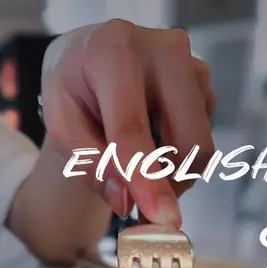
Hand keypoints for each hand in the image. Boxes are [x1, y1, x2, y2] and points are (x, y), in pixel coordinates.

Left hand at [41, 20, 215, 227]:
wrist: (91, 58)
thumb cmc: (75, 91)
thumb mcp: (61, 126)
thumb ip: (89, 165)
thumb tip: (126, 202)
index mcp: (114, 51)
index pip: (132, 129)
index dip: (147, 179)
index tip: (162, 218)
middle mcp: (163, 49)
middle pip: (187, 143)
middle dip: (167, 183)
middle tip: (138, 199)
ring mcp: (191, 64)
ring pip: (199, 149)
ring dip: (171, 172)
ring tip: (137, 157)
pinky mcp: (205, 83)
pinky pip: (201, 142)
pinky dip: (178, 156)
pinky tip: (153, 138)